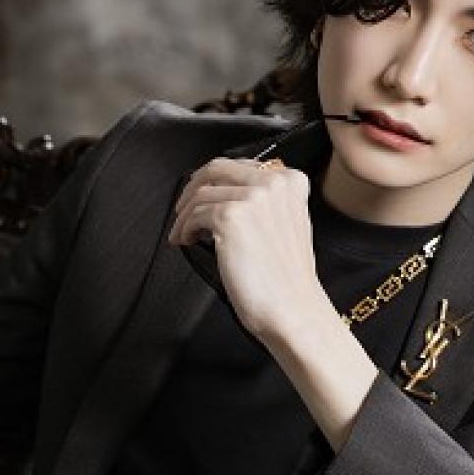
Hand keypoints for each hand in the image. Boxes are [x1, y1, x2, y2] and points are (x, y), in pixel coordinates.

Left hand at [168, 157, 324, 338]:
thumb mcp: (289, 224)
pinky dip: (184, 229)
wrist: (292, 308)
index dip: (216, 180)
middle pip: (217, 169)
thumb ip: (266, 202)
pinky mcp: (230, 216)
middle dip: (193, 188)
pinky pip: (194, 215)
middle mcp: (273, 182)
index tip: (204, 192)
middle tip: (182, 208)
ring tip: (183, 233)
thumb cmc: (288, 279)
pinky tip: (187, 241)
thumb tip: (225, 194)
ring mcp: (252, 197)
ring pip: (201, 194)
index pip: (241, 166)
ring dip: (185, 215)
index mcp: (291, 181)